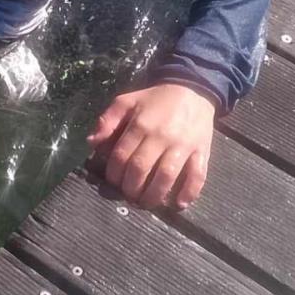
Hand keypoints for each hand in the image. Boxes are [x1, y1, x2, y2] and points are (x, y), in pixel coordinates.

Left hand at [87, 82, 215, 209]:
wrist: (192, 89)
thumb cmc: (155, 99)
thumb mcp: (127, 102)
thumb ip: (107, 120)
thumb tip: (91, 142)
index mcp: (140, 125)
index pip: (122, 156)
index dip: (114, 174)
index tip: (113, 183)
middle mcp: (161, 137)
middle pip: (142, 169)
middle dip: (131, 188)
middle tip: (128, 196)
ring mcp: (184, 146)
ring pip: (167, 176)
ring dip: (154, 195)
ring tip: (146, 203)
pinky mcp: (202, 151)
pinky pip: (198, 176)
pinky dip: (189, 192)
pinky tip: (179, 205)